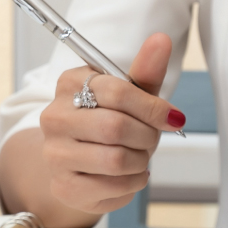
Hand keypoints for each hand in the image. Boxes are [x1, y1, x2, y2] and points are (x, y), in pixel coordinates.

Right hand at [35, 33, 186, 214]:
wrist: (80, 162)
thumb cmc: (107, 122)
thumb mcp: (129, 94)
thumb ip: (146, 70)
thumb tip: (162, 40)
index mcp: (70, 84)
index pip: (117, 92)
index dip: (152, 108)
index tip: (172, 118)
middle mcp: (54, 117)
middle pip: (116, 127)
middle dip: (147, 136)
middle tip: (150, 139)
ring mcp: (55, 153)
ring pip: (116, 160)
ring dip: (141, 161)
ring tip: (138, 156)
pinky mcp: (64, 186)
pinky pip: (114, 187)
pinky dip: (133, 182)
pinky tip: (127, 174)